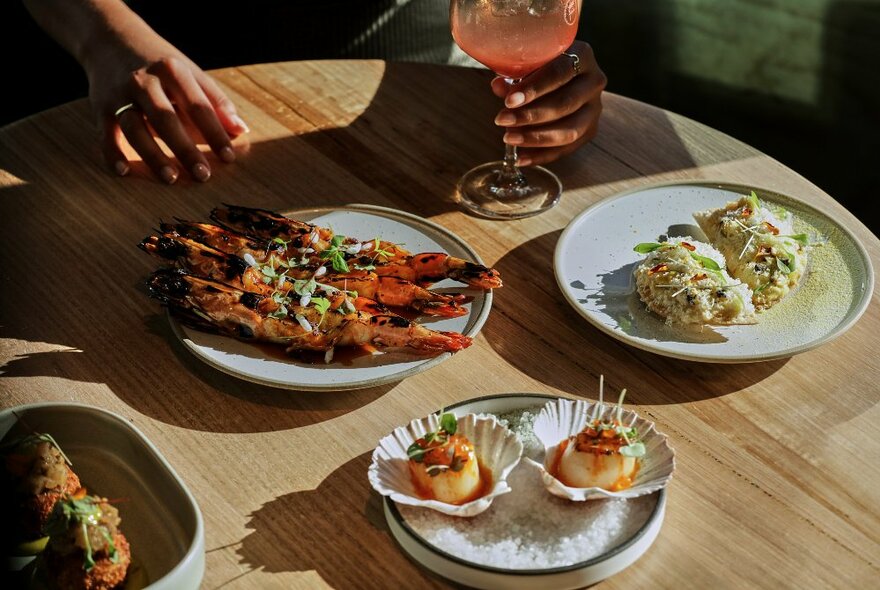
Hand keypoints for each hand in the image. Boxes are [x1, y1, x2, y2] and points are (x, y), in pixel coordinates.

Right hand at [83, 21, 247, 182]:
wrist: (111, 39)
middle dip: (185, 149)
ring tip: (171, 178)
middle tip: (203, 175)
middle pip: (166, 118)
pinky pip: (106, 133)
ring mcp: (120, 94)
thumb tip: (241, 130)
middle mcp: (144, 81)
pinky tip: (124, 171)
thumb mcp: (190, 74)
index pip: (198, 106)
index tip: (229, 157)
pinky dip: (112, 152)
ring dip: (152, 155)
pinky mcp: (100, 106)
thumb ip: (216, 102)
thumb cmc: (161, 64)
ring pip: (135, 128)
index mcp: (172, 70)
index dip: (215, 133)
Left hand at [490, 41, 605, 166]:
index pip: (560, 73)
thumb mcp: (528, 63)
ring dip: (536, 138)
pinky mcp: (589, 130)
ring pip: (569, 130)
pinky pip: (566, 149)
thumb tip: (498, 87)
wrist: (560, 73)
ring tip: (508, 138)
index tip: (509, 101)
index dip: (534, 88)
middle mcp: (594, 82)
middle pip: (565, 104)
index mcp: (583, 55)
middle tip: (502, 120)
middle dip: (530, 116)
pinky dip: (541, 156)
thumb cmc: (541, 64)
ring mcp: (595, 109)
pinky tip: (520, 159)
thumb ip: (515, 75)